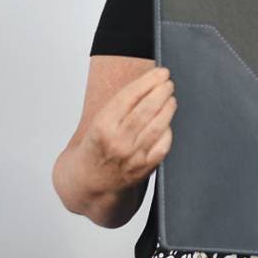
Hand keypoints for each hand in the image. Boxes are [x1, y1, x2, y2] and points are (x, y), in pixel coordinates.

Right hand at [77, 67, 176, 192]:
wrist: (86, 185)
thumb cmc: (91, 150)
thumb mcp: (94, 125)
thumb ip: (116, 109)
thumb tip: (144, 84)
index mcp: (102, 127)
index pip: (129, 97)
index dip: (148, 82)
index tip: (160, 72)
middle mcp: (118, 142)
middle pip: (146, 109)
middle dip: (161, 91)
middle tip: (168, 82)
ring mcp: (133, 156)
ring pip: (158, 126)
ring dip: (168, 108)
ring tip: (171, 97)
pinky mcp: (144, 168)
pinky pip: (163, 145)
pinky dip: (168, 131)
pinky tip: (168, 121)